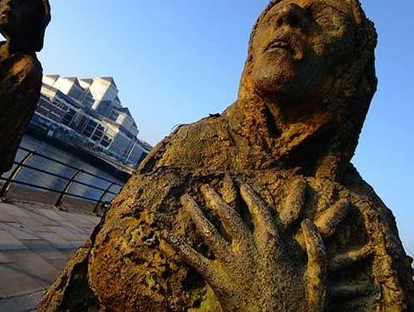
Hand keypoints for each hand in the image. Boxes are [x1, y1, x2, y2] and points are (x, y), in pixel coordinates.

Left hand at [163, 180, 366, 310]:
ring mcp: (231, 264)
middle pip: (229, 216)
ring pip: (209, 231)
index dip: (250, 197)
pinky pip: (194, 259)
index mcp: (273, 246)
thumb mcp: (318, 280)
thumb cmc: (300, 311)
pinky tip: (164, 233)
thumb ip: (316, 249)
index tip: (241, 185)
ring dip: (196, 212)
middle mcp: (249, 250)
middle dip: (216, 199)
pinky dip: (179, 245)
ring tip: (185, 198)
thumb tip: (309, 222)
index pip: (260, 212)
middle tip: (205, 187)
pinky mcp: (218, 280)